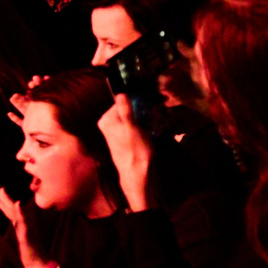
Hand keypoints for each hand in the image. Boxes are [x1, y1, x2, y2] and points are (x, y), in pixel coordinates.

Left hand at [0, 186, 51, 267]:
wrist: (40, 265)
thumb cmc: (30, 252)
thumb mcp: (21, 237)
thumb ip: (18, 227)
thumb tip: (14, 221)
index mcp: (20, 224)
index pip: (8, 209)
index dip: (0, 199)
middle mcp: (24, 223)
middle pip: (11, 207)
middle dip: (1, 195)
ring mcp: (27, 227)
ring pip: (17, 211)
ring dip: (9, 199)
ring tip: (2, 189)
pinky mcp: (29, 234)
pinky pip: (24, 222)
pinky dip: (21, 212)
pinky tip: (18, 203)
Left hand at [96, 94, 153, 212]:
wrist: (138, 173)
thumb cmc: (135, 151)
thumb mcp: (132, 129)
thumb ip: (125, 111)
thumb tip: (120, 93)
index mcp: (106, 119)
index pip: (123, 100)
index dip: (139, 99)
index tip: (156, 98)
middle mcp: (108, 123)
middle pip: (128, 108)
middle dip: (144, 107)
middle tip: (161, 107)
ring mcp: (116, 130)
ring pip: (133, 116)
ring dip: (147, 115)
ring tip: (159, 117)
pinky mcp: (124, 137)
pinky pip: (135, 124)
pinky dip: (145, 123)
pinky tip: (154, 125)